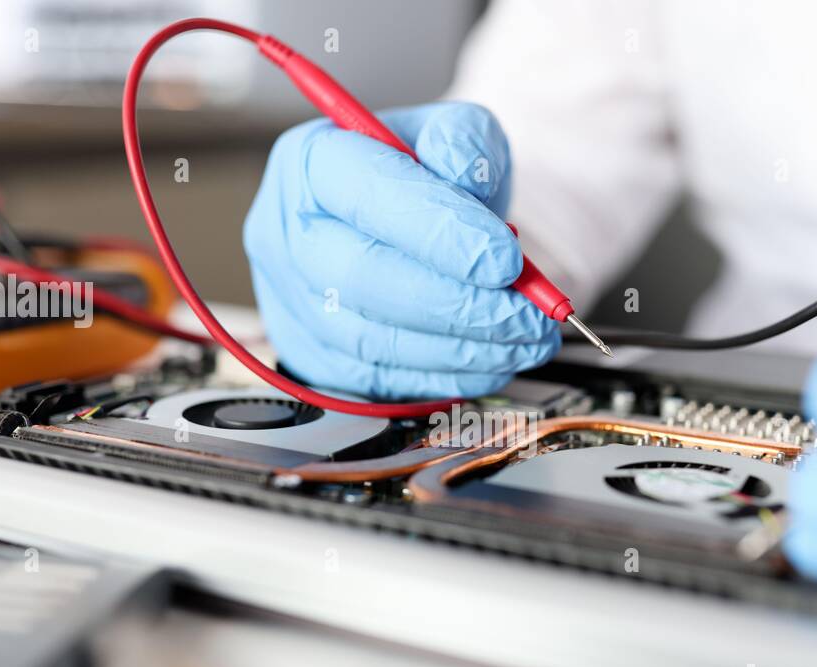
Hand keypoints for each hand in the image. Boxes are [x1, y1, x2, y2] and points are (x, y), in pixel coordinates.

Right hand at [242, 101, 559, 398]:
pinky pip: (384, 381)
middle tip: (528, 313)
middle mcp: (287, 235)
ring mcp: (293, 304)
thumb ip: (464, 141)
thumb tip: (466, 174)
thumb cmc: (429, 183)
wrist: (412, 234)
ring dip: (465, 348)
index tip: (506, 259)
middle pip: (360, 277)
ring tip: (530, 337)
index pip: (366, 194)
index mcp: (310, 163)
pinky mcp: (314, 360)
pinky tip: (499, 360)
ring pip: (374, 340)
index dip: (439, 231)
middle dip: (457, 303)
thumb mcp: (455, 135)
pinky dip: (452, 375)